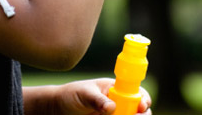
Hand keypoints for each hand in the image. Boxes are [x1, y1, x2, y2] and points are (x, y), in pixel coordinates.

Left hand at [25, 78, 152, 114]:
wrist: (57, 109)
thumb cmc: (71, 95)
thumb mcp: (84, 95)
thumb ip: (97, 100)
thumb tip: (112, 107)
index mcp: (116, 89)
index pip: (136, 92)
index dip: (143, 99)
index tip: (142, 106)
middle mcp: (118, 103)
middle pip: (138, 111)